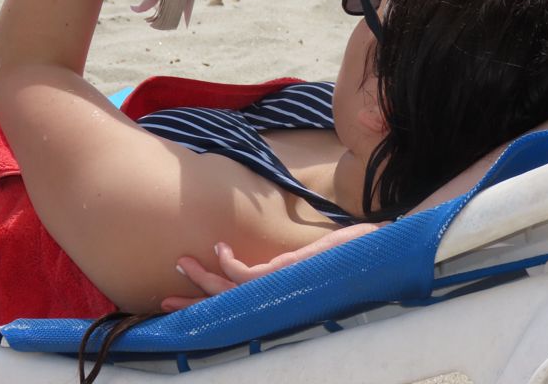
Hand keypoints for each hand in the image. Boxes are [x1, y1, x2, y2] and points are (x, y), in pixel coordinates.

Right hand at [161, 223, 383, 311]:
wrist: (384, 247)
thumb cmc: (361, 251)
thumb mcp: (327, 252)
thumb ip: (306, 256)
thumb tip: (292, 249)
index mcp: (285, 288)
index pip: (241, 297)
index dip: (213, 297)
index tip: (188, 291)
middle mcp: (280, 291)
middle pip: (229, 301)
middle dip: (195, 301)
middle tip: (164, 301)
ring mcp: (283, 283)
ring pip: (232, 289)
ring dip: (204, 280)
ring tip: (181, 267)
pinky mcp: (290, 273)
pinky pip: (250, 276)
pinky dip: (231, 264)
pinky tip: (218, 250)